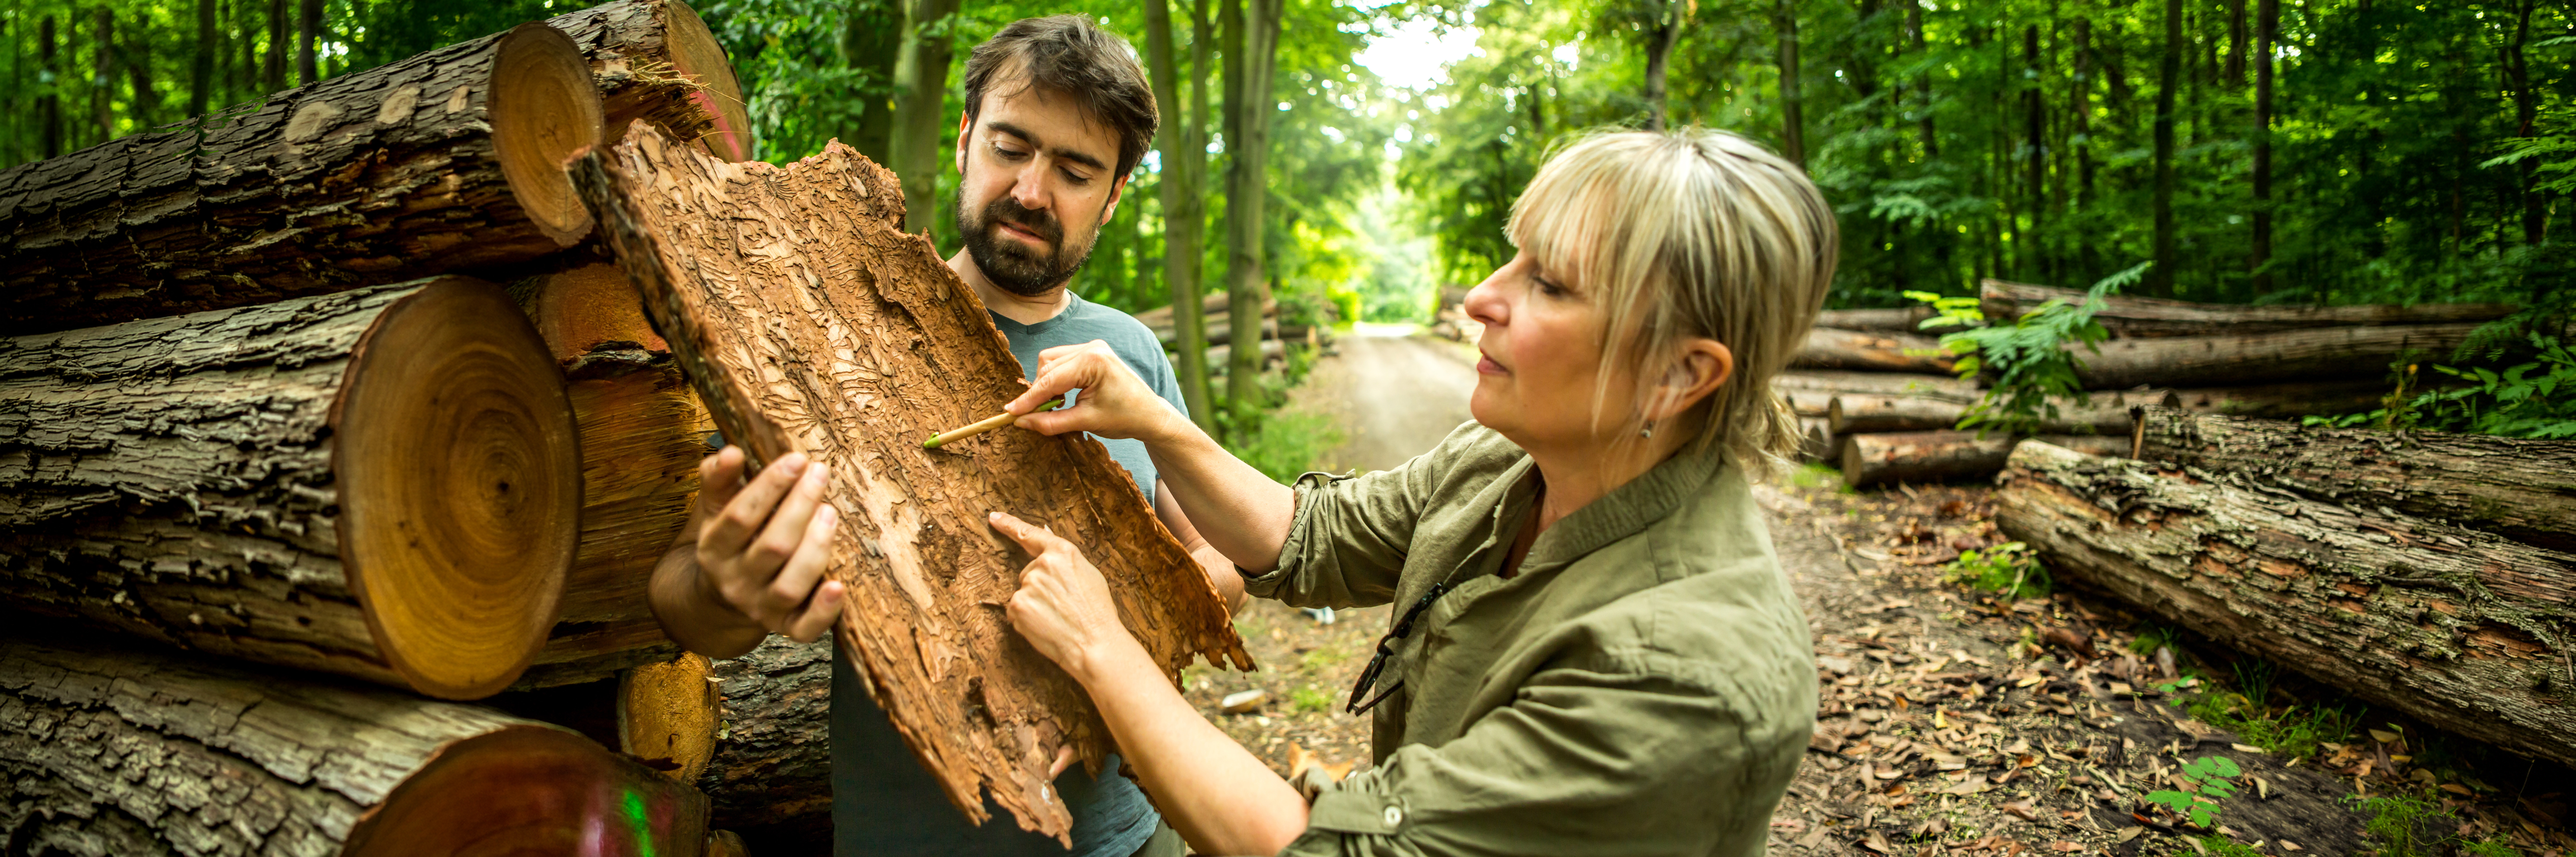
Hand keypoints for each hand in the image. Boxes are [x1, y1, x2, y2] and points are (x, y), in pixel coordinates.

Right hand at [691, 447, 846, 641]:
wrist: (724, 594)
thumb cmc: (733, 537)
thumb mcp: (717, 507)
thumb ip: (718, 478)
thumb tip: (731, 452)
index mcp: (714, 548)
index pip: (740, 516)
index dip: (769, 487)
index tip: (797, 459)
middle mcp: (735, 581)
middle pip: (772, 547)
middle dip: (800, 507)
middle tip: (821, 473)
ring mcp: (761, 608)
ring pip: (790, 585)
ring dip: (815, 548)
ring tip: (831, 512)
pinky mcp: (787, 627)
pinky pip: (805, 629)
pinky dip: (824, 611)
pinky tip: (839, 586)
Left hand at [991, 510, 1143, 681]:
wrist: (1094, 644)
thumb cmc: (1096, 612)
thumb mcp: (1088, 575)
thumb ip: (1064, 558)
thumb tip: (1045, 536)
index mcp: (1063, 552)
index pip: (1030, 534)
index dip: (1010, 525)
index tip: (993, 518)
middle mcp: (1042, 565)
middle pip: (1029, 572)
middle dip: (1040, 587)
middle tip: (1062, 605)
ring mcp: (1027, 585)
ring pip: (1023, 592)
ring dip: (1034, 604)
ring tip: (1057, 617)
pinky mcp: (1016, 606)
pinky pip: (1015, 610)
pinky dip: (1026, 619)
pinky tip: (1045, 626)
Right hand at [1007, 340, 1188, 442]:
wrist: (1150, 415)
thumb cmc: (1124, 418)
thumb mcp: (1085, 422)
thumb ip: (1050, 422)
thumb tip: (1020, 421)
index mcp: (1093, 360)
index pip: (1051, 379)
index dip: (1028, 398)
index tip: (1009, 411)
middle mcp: (1092, 347)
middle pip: (1047, 365)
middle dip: (1039, 391)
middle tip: (1035, 415)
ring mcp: (1092, 347)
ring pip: (1051, 361)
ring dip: (1047, 384)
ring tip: (1057, 406)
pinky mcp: (1092, 353)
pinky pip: (1062, 362)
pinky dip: (1056, 379)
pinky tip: (1064, 397)